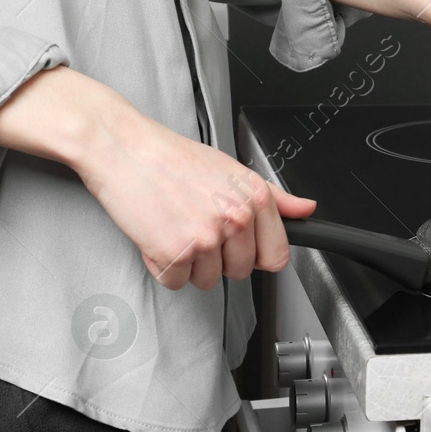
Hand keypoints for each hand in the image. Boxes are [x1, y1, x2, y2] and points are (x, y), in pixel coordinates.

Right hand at [75, 112, 316, 290]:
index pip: (276, 255)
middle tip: (197, 227)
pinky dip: (164, 267)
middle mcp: (235, 218)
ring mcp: (206, 238)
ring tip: (176, 227)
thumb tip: (306, 209)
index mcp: (255, 199)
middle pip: (241, 271)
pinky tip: (158, 236)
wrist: (124, 149)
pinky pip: (176, 282)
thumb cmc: (173, 159)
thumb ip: (275, 197)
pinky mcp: (175, 253)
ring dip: (190, 263)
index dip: (257, 255)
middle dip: (218, 258)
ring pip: (208, 280)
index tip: (242, 247)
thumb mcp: (234, 171)